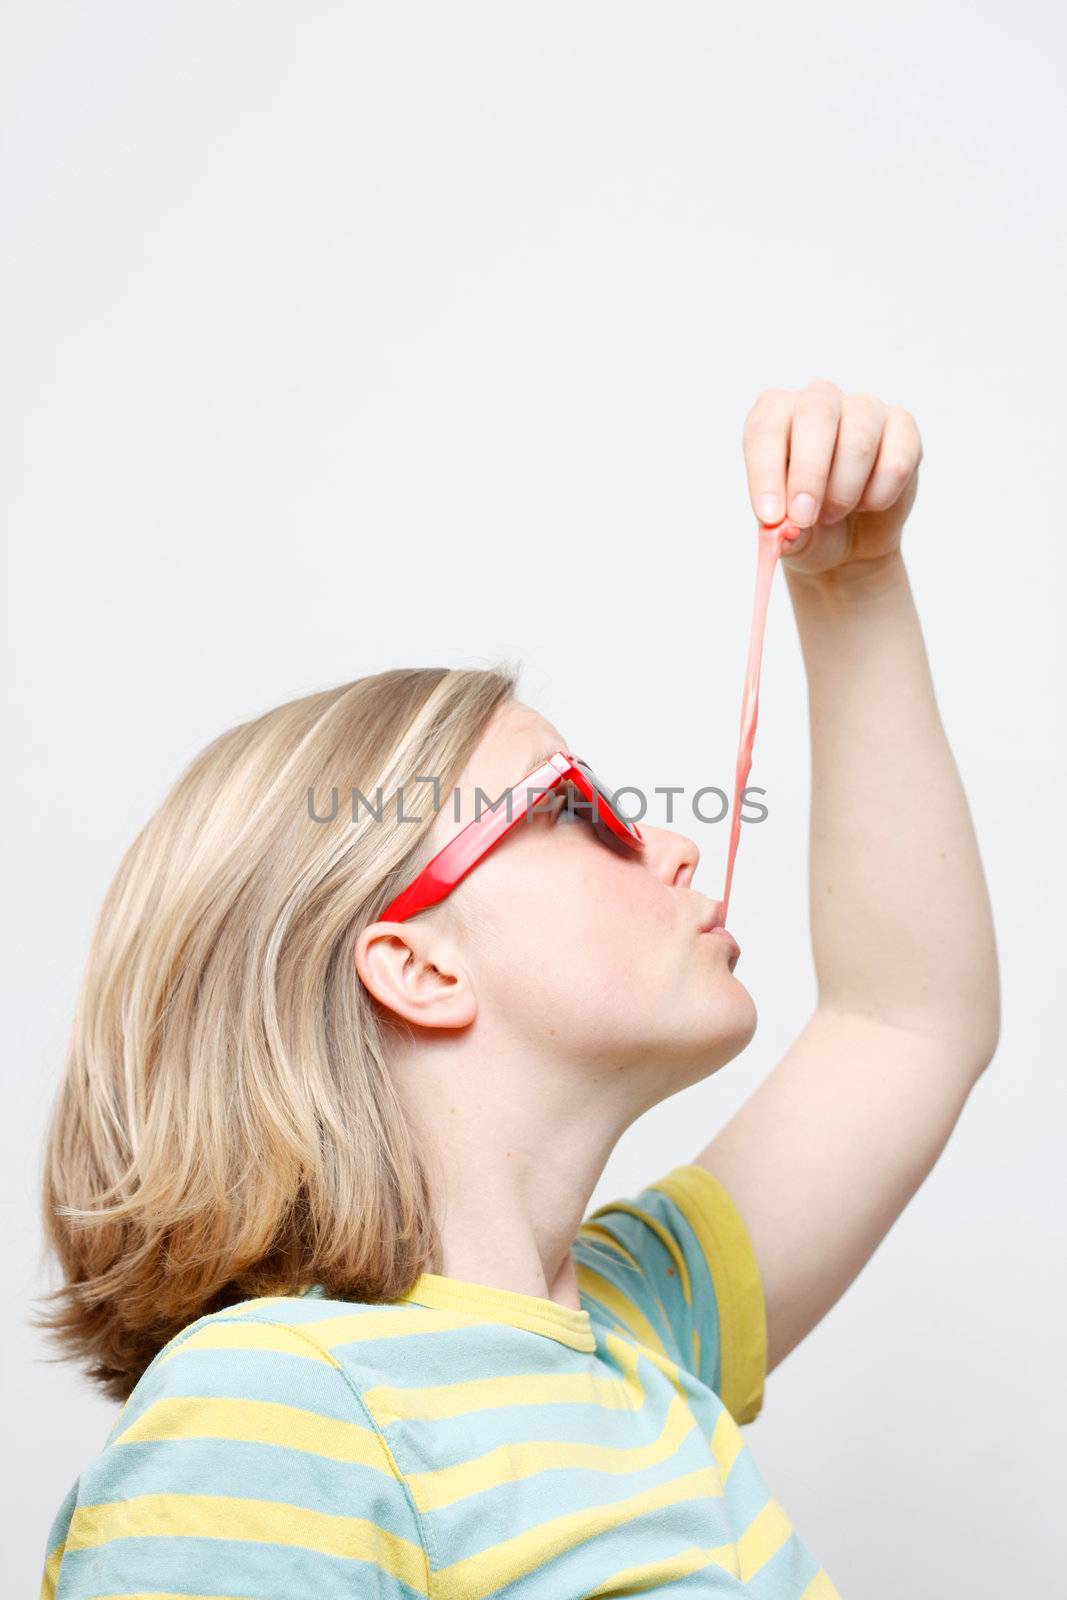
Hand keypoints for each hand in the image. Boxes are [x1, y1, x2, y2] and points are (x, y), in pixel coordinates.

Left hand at [742, 378, 922, 577]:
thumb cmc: (807, 522)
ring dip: (844, 491)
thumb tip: (788, 529)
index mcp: (775, 414)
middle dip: (809, 474)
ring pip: (858, 440)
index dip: (766, 471)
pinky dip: (880, 495)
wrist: (850, 538)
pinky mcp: (903, 427)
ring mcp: (864, 408)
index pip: (765, 427)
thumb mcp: (785, 532)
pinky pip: (897, 460)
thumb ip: (780, 529)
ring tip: (834, 514)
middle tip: (804, 518)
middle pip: (816, 414)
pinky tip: (869, 504)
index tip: (771, 515)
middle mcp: (819, 400)